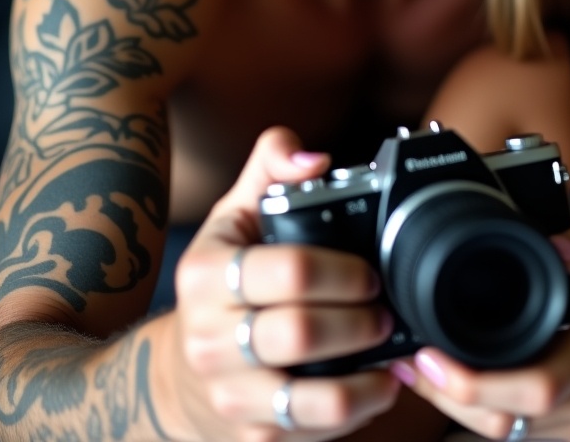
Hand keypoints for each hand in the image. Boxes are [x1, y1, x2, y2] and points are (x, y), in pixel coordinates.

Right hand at [171, 127, 400, 439]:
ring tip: (388, 354)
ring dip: (364, 377)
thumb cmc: (223, 280)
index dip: (343, 270)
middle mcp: (210, 338)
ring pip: (308, 399)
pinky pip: (311, 433)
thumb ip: (272, 166)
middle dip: (358, 321)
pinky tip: (376, 387)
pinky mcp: (251, 437)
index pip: (289, 270)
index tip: (369, 272)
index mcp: (208, 275)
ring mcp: (229, 394)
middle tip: (385, 310)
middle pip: (301, 333)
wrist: (180, 368)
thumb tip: (315, 157)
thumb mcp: (235, 214)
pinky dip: (355, 413)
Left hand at [400, 222, 569, 440]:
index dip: (474, 381)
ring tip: (419, 368)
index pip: (534, 384)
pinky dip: (483, 415)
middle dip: (447, 398)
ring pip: (508, 436)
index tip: (430, 355)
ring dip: (457, 408)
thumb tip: (550, 242)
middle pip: (506, 421)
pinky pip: (521, 437)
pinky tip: (456, 384)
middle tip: (408, 359)